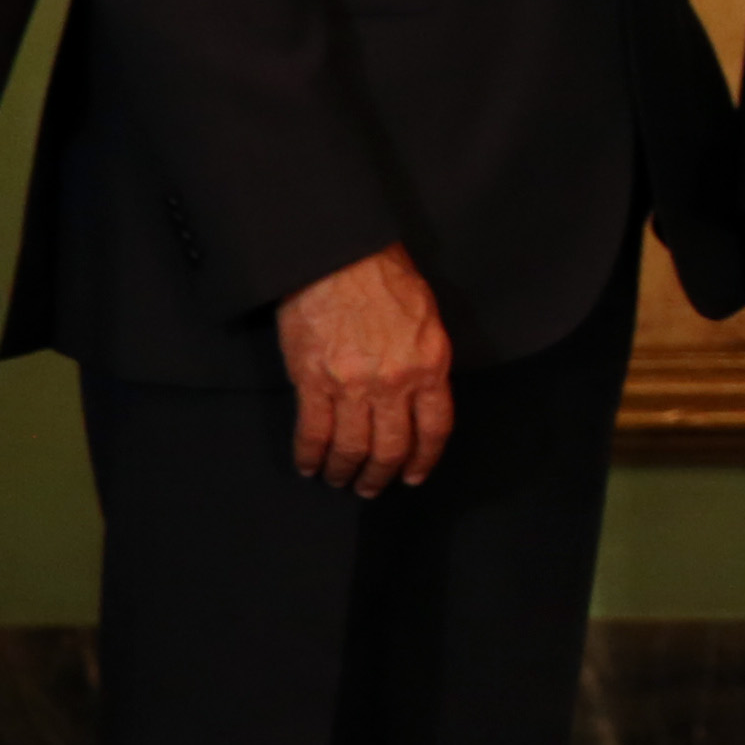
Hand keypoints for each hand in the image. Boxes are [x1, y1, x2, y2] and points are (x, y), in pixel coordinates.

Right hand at [277, 244, 455, 495]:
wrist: (339, 257)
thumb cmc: (385, 278)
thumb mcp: (426, 320)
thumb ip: (425, 361)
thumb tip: (420, 394)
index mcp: (430, 365)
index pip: (435, 428)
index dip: (424, 459)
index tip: (414, 475)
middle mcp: (395, 382)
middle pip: (392, 447)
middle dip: (382, 474)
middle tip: (373, 487)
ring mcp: (352, 385)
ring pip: (352, 447)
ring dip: (346, 471)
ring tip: (341, 479)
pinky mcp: (313, 381)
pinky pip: (313, 432)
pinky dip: (311, 455)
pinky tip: (310, 465)